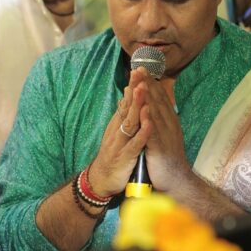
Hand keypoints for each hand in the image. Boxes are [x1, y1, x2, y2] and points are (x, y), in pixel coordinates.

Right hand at [86, 69, 151, 196]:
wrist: (101, 179)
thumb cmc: (113, 156)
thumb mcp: (117, 134)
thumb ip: (122, 117)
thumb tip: (125, 98)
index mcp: (117, 125)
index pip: (126, 102)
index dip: (133, 86)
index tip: (139, 70)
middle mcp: (117, 131)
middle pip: (126, 107)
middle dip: (134, 90)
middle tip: (139, 73)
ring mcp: (120, 143)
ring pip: (129, 122)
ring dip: (137, 106)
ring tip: (143, 90)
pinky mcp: (125, 157)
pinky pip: (135, 143)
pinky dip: (142, 133)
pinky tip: (149, 123)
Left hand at [140, 76, 192, 192]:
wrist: (177, 181)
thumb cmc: (166, 158)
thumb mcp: (161, 135)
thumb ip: (156, 120)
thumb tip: (149, 105)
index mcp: (168, 121)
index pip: (159, 98)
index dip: (150, 82)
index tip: (142, 67)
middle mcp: (169, 125)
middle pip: (157, 100)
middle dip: (148, 83)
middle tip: (140, 66)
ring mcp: (165, 135)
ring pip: (155, 111)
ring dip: (147, 95)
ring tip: (141, 81)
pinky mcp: (160, 148)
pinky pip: (152, 131)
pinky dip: (148, 119)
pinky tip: (143, 108)